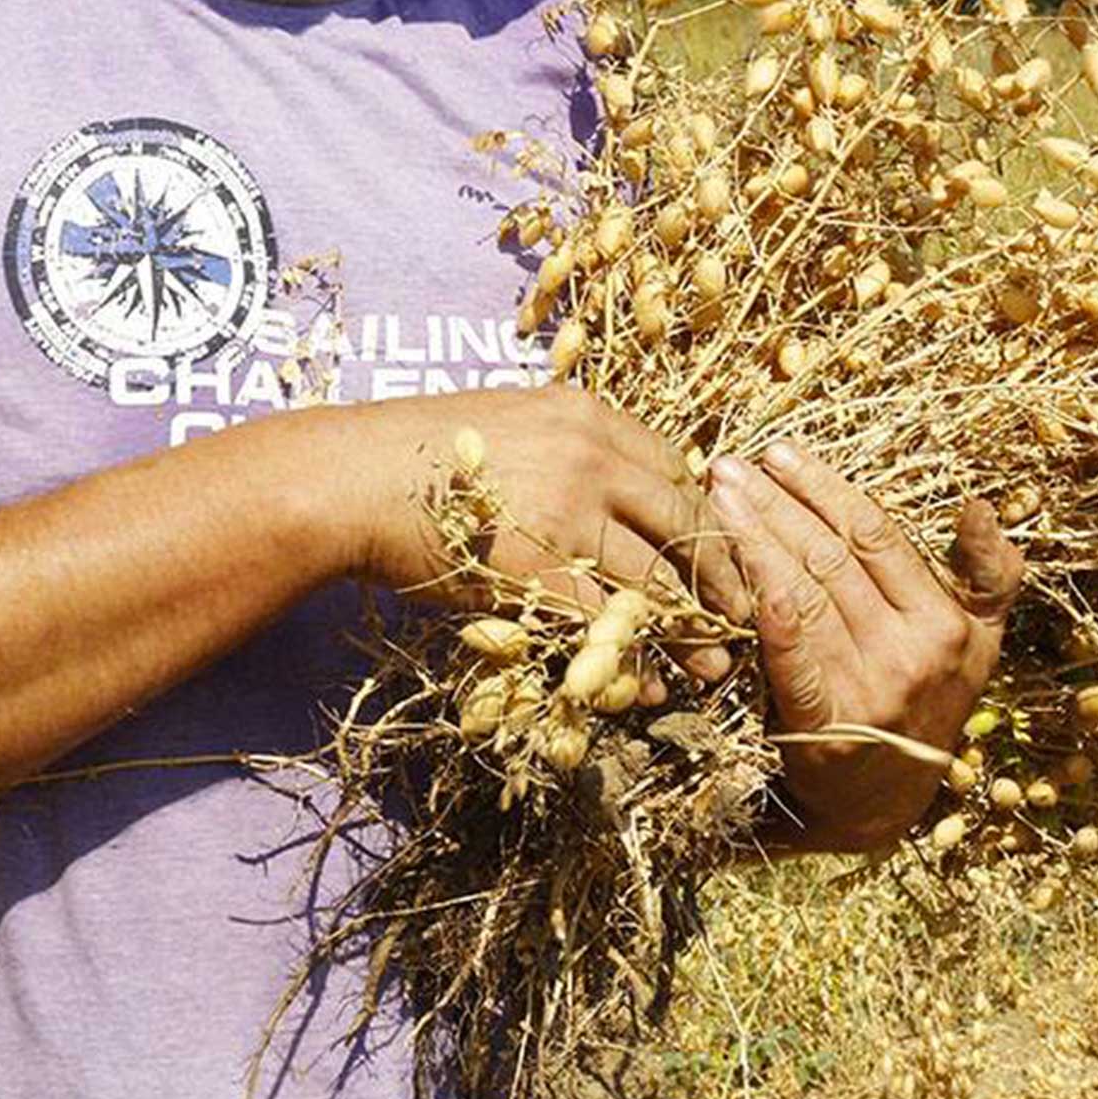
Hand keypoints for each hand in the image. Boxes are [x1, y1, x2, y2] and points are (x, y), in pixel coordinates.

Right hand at [344, 386, 752, 685]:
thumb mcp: (507, 423)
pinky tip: (650, 683)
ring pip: (661, 581)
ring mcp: (568, 513)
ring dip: (697, 630)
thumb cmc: (418, 452)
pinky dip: (639, 660)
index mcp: (586, 414)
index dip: (707, 517)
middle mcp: (590, 455)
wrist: (353, 479)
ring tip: (715, 665)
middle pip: (689, 521)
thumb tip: (613, 488)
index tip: (717, 555)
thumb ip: (565, 447)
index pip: (678, 468)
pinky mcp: (540, 571)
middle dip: (726, 577)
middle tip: (744, 615)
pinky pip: (610, 625)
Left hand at [707, 440, 1025, 854]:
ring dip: (752, 539)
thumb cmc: (921, 699)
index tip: (778, 453)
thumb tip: (982, 506)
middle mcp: (915, 652)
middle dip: (773, 504)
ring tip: (715, 500)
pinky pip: (791, 656)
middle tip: (728, 468)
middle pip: (831, 556)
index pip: (874, 534)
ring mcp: (872, 689)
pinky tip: (739, 575)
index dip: (822, 488)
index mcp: (948, 622)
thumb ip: (987, 576)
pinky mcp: (826, 725)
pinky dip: (768, 612)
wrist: (880, 802)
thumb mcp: (975, 641)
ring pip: (804, 593)